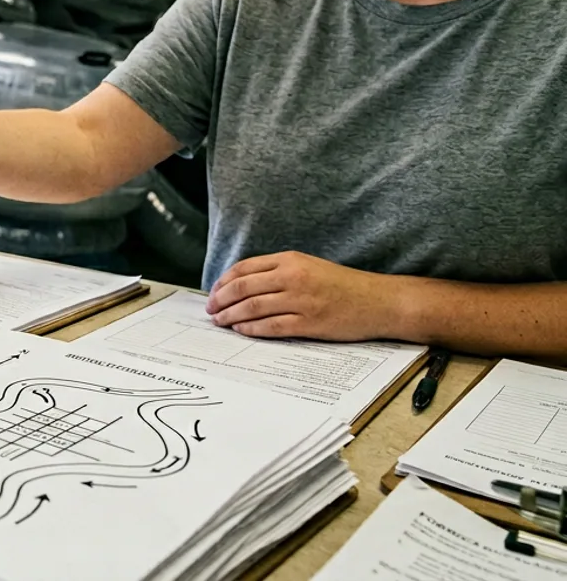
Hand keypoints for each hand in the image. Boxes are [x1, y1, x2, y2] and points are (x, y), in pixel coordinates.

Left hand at [205, 251, 411, 340]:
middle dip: (221, 300)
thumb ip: (278, 272)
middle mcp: (293, 277)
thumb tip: (243, 286)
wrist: (379, 301)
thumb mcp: (308, 266)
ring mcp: (301, 301)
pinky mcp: (309, 323)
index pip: (244, 268)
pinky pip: (271, 327)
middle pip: (243, 288)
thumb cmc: (344, 285)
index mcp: (290, 260)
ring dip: (231, 316)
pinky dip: (252, 329)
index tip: (214, 293)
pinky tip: (242, 330)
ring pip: (253, 308)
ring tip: (221, 322)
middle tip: (211, 310)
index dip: (223, 282)